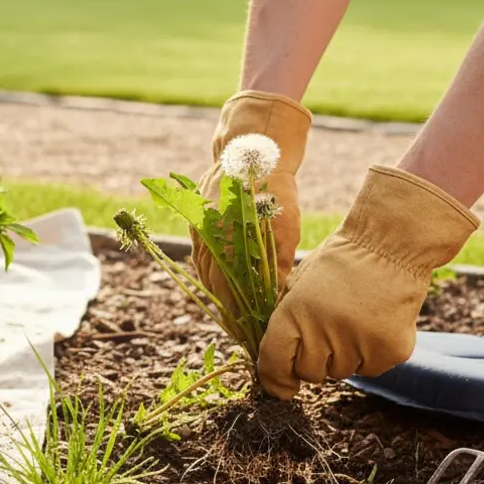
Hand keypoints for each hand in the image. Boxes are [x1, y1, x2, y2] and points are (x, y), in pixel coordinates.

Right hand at [190, 91, 311, 311]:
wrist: (251, 147)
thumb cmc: (273, 186)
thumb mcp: (286, 227)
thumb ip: (280, 265)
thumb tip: (278, 299)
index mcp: (225, 244)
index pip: (227, 293)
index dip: (238, 317)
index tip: (250, 335)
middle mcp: (205, 240)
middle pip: (213, 287)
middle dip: (228, 311)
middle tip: (242, 331)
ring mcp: (198, 229)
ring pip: (204, 273)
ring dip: (219, 294)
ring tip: (234, 314)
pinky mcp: (197, 220)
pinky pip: (202, 256)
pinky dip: (213, 273)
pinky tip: (225, 283)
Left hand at [257, 165, 479, 398]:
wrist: (390, 246)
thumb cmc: (339, 264)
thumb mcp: (298, 284)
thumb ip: (285, 322)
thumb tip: (275, 363)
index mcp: (293, 313)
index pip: (274, 364)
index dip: (274, 379)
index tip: (281, 387)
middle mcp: (323, 333)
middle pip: (308, 374)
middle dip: (312, 360)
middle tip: (326, 331)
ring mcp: (358, 344)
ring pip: (340, 373)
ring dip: (342, 356)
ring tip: (352, 320)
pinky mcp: (389, 351)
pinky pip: (369, 369)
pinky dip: (369, 355)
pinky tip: (373, 324)